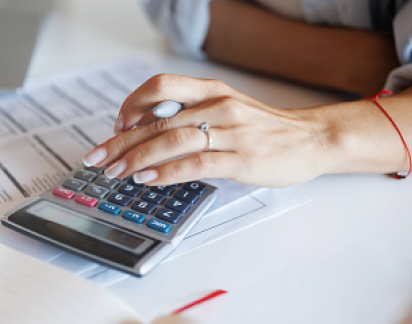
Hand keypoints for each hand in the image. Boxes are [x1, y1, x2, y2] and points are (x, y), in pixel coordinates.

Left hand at [81, 74, 335, 187]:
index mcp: (211, 91)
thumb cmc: (264, 128)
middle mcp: (218, 106)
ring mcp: (231, 132)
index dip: (131, 104)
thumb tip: (145, 131)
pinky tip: (147, 180)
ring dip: (137, 158)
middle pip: (157, 120)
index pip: (160, 86)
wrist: (314, 140)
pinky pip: (196, 163)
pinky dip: (166, 172)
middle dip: (120, 141)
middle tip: (97, 158)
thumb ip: (191, 115)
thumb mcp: (226, 110)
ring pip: (171, 140)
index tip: (116, 126)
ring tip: (116, 172)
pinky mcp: (241, 159)